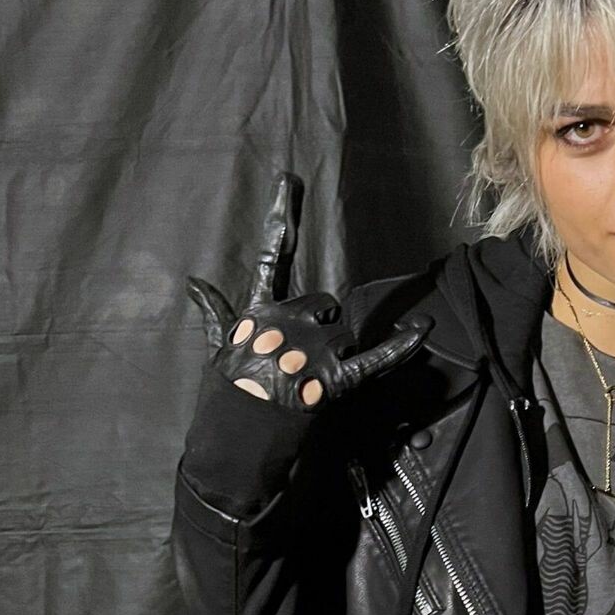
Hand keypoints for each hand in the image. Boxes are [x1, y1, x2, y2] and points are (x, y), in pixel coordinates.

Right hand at [186, 171, 432, 410]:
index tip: (290, 180)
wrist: (239, 434)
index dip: (282, 217)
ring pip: (344, 332)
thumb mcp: (218, 346)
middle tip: (298, 360)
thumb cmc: (227, 391)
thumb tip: (193, 282)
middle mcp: (290, 322)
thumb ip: (214, 310)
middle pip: (324, 303)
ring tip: (309, 380)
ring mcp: (314, 349)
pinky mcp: (338, 378)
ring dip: (334, 352)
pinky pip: (377, 357)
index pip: (273, 256)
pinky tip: (421, 327)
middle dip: (318, 326)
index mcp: (261, 311)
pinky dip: (401, 345)